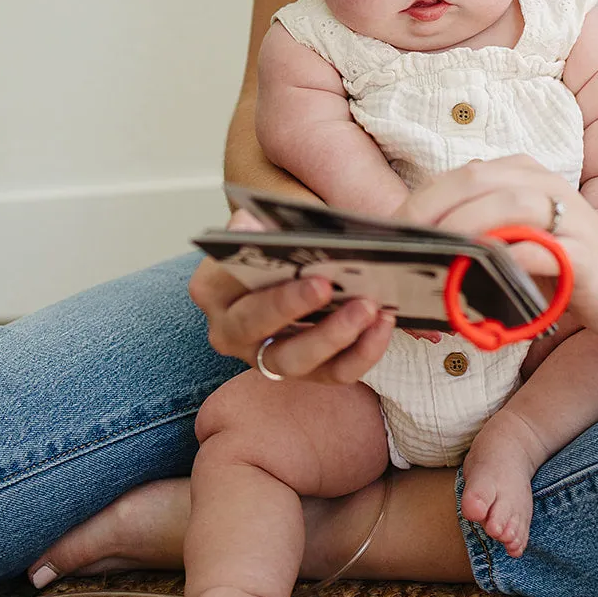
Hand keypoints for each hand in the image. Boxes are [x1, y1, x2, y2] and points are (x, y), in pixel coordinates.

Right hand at [188, 208, 396, 383]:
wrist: (303, 269)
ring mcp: (266, 358)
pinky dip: (362, 351)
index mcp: (213, 288)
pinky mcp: (307, 373)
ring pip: (294, 360)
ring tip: (368, 308)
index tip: (278, 255)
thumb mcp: (271, 227)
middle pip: (254, 325)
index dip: (245, 270)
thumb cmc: (284, 246)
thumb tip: (246, 223)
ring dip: (334, 335)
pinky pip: (333, 372)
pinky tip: (384, 324)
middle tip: (327, 286)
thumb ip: (261, 225)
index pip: (224, 284)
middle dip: (292, 305)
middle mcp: (231, 330)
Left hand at [403, 156, 597, 334]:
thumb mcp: (517, 236)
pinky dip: (505, 264)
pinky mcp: (584, 257)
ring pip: (506, 207)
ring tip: (434, 261)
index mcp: (521, 174)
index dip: (418, 203)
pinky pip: (540, 253)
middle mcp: (542, 185)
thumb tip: (415, 258)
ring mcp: (566, 218)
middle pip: (474, 181)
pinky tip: (479, 284)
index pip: (458, 177)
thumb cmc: (567, 257)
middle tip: (400, 249)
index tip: (388, 236)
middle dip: (430, 214)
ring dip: (464, 233)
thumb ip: (475, 236)